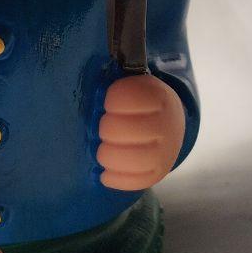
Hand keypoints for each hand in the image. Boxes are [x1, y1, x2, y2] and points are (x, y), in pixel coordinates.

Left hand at [97, 73, 184, 190]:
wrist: (169, 123)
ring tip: (104, 149)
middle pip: (119, 130)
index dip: (112, 100)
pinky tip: (105, 172)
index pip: (129, 96)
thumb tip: (82, 70)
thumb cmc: (138, 102)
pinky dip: (114, 178)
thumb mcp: (132, 84)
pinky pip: (134, 182)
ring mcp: (165, 152)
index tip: (109, 103)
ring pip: (128, 159)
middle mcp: (165, 124)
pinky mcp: (159, 173)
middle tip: (105, 127)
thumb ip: (112, 81)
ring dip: (107, 155)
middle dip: (105, 129)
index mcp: (158, 96)